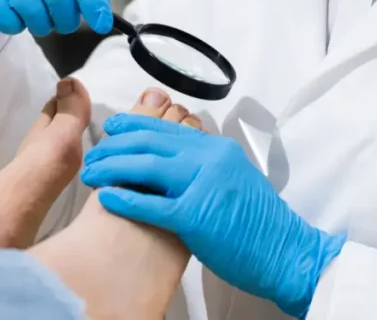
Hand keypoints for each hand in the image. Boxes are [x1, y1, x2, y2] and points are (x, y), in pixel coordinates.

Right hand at [0, 0, 111, 42]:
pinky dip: (14, 26)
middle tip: (60, 24)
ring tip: (29, 16)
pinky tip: (7, 14)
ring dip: (37, 24)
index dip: (92, 1)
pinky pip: (12, 21)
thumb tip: (103, 7)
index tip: (103, 23)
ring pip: (34, 11)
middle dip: (63, 18)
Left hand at [80, 115, 345, 317]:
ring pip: (146, 165)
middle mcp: (210, 158)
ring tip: (91, 172)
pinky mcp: (196, 216)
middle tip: (93, 153)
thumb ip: (206, 164)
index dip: (134, 126)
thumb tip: (179, 159)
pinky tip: (105, 197)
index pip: (166, 128)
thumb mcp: (234, 177)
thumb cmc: (259, 222)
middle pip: (151, 141)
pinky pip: (152, 204)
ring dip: (112, 167)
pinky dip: (125, 198)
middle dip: (115, 145)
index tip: (112, 128)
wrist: (285, 251)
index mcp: (217, 148)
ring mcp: (203, 185)